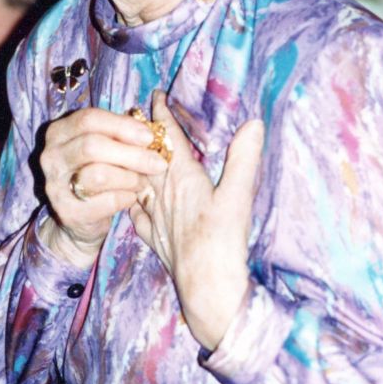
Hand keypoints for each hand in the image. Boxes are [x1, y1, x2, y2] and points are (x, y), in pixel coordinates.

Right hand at [39, 106, 166, 266]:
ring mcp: (54, 185)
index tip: (149, 136)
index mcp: (59, 131)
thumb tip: (160, 100)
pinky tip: (131, 198)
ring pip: (99, 175)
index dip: (122, 126)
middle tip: (158, 163)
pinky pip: (105, 202)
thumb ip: (124, 126)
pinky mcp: (67, 212)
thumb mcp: (107, 144)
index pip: (89, 118)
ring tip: (142, 182)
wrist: (83, 219)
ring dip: (130, 178)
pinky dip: (125, 198)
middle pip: (92, 145)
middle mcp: (51, 156)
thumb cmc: (100, 172)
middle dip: (132, 154)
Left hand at [130, 92, 263, 350]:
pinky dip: (132, 199)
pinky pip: (136, 213)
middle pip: (146, 156)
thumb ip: (243, 158)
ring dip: (133, 163)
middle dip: (141, 134)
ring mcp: (156, 218)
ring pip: (138, 181)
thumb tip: (253, 122)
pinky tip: (131, 201)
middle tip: (134, 115)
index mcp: (183, 178)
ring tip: (129, 150)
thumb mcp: (239, 196)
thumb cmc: (223, 242)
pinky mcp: (156, 239)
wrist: (207, 288)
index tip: (155, 95)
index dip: (161, 115)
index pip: (168, 140)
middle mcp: (163, 194)